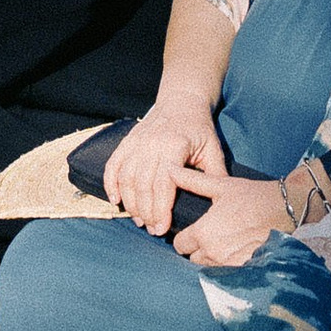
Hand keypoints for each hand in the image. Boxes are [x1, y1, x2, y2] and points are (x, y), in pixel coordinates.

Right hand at [107, 99, 229, 237]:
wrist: (182, 100)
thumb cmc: (199, 129)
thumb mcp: (212, 149)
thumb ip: (214, 176)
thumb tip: (219, 204)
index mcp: (174, 146)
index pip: (162, 184)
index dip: (161, 209)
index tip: (162, 228)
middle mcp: (152, 144)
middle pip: (142, 185)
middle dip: (146, 212)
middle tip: (152, 229)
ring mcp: (137, 142)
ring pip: (126, 178)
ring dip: (130, 203)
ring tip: (139, 220)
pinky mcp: (127, 141)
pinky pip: (113, 165)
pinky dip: (110, 184)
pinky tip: (116, 201)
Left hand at [172, 172, 293, 268]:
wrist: (284, 209)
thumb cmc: (252, 196)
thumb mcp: (221, 186)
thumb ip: (192, 181)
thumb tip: (168, 168)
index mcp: (203, 232)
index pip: (180, 244)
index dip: (185, 237)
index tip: (195, 231)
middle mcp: (213, 251)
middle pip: (193, 258)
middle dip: (199, 248)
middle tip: (212, 235)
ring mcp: (228, 263)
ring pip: (209, 266)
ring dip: (213, 257)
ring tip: (226, 241)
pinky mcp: (242, 269)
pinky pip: (226, 272)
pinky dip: (228, 263)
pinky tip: (237, 250)